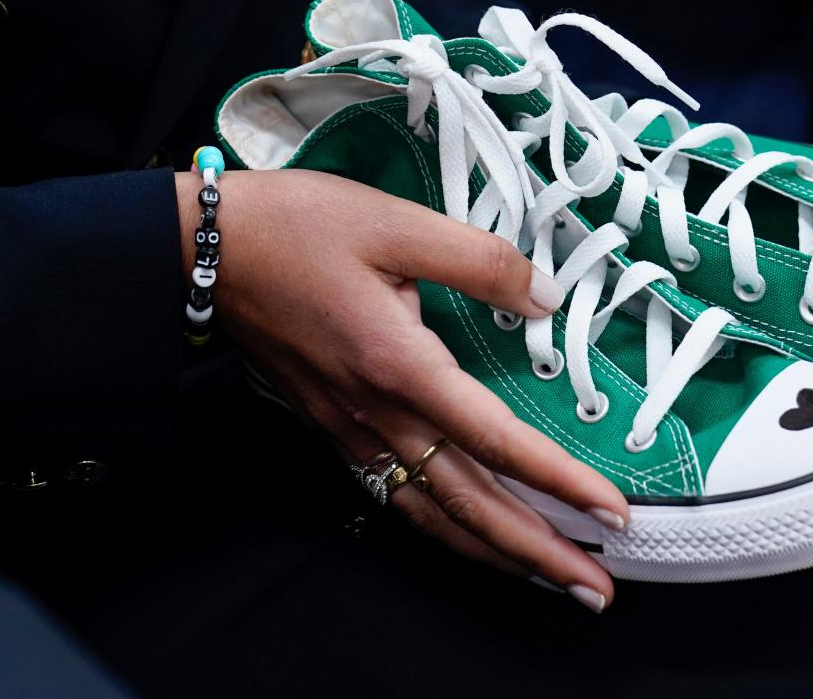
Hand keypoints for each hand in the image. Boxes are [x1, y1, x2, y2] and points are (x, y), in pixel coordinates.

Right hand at [175, 169, 627, 611]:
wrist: (203, 252)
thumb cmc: (295, 229)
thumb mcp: (394, 222)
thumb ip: (478, 259)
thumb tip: (542, 296)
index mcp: (399, 365)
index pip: (497, 440)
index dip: (559, 480)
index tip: (610, 512)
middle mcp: (378, 413)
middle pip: (470, 504)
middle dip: (538, 552)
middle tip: (596, 589)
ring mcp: (352, 429)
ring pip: (432, 513)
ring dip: (494, 553)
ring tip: (547, 579)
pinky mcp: (335, 428)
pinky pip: (396, 498)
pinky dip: (442, 531)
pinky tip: (467, 538)